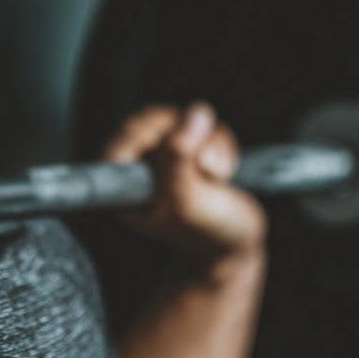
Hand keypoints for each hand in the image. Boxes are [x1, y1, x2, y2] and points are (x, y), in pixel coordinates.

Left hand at [103, 102, 265, 269]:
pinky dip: (219, 142)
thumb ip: (182, 159)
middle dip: (188, 139)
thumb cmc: (207, 234)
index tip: (179, 148)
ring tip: (214, 176)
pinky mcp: (187, 147)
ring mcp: (162, 154)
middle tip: (204, 169)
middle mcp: (137, 164)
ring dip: (209, 143)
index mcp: (123, 182)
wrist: (235, 244)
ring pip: (182, 118)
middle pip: (155, 119)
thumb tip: (193, 113)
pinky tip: (220, 172)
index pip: (125, 135)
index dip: (154, 132)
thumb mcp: (189, 202)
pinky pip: (202, 123)